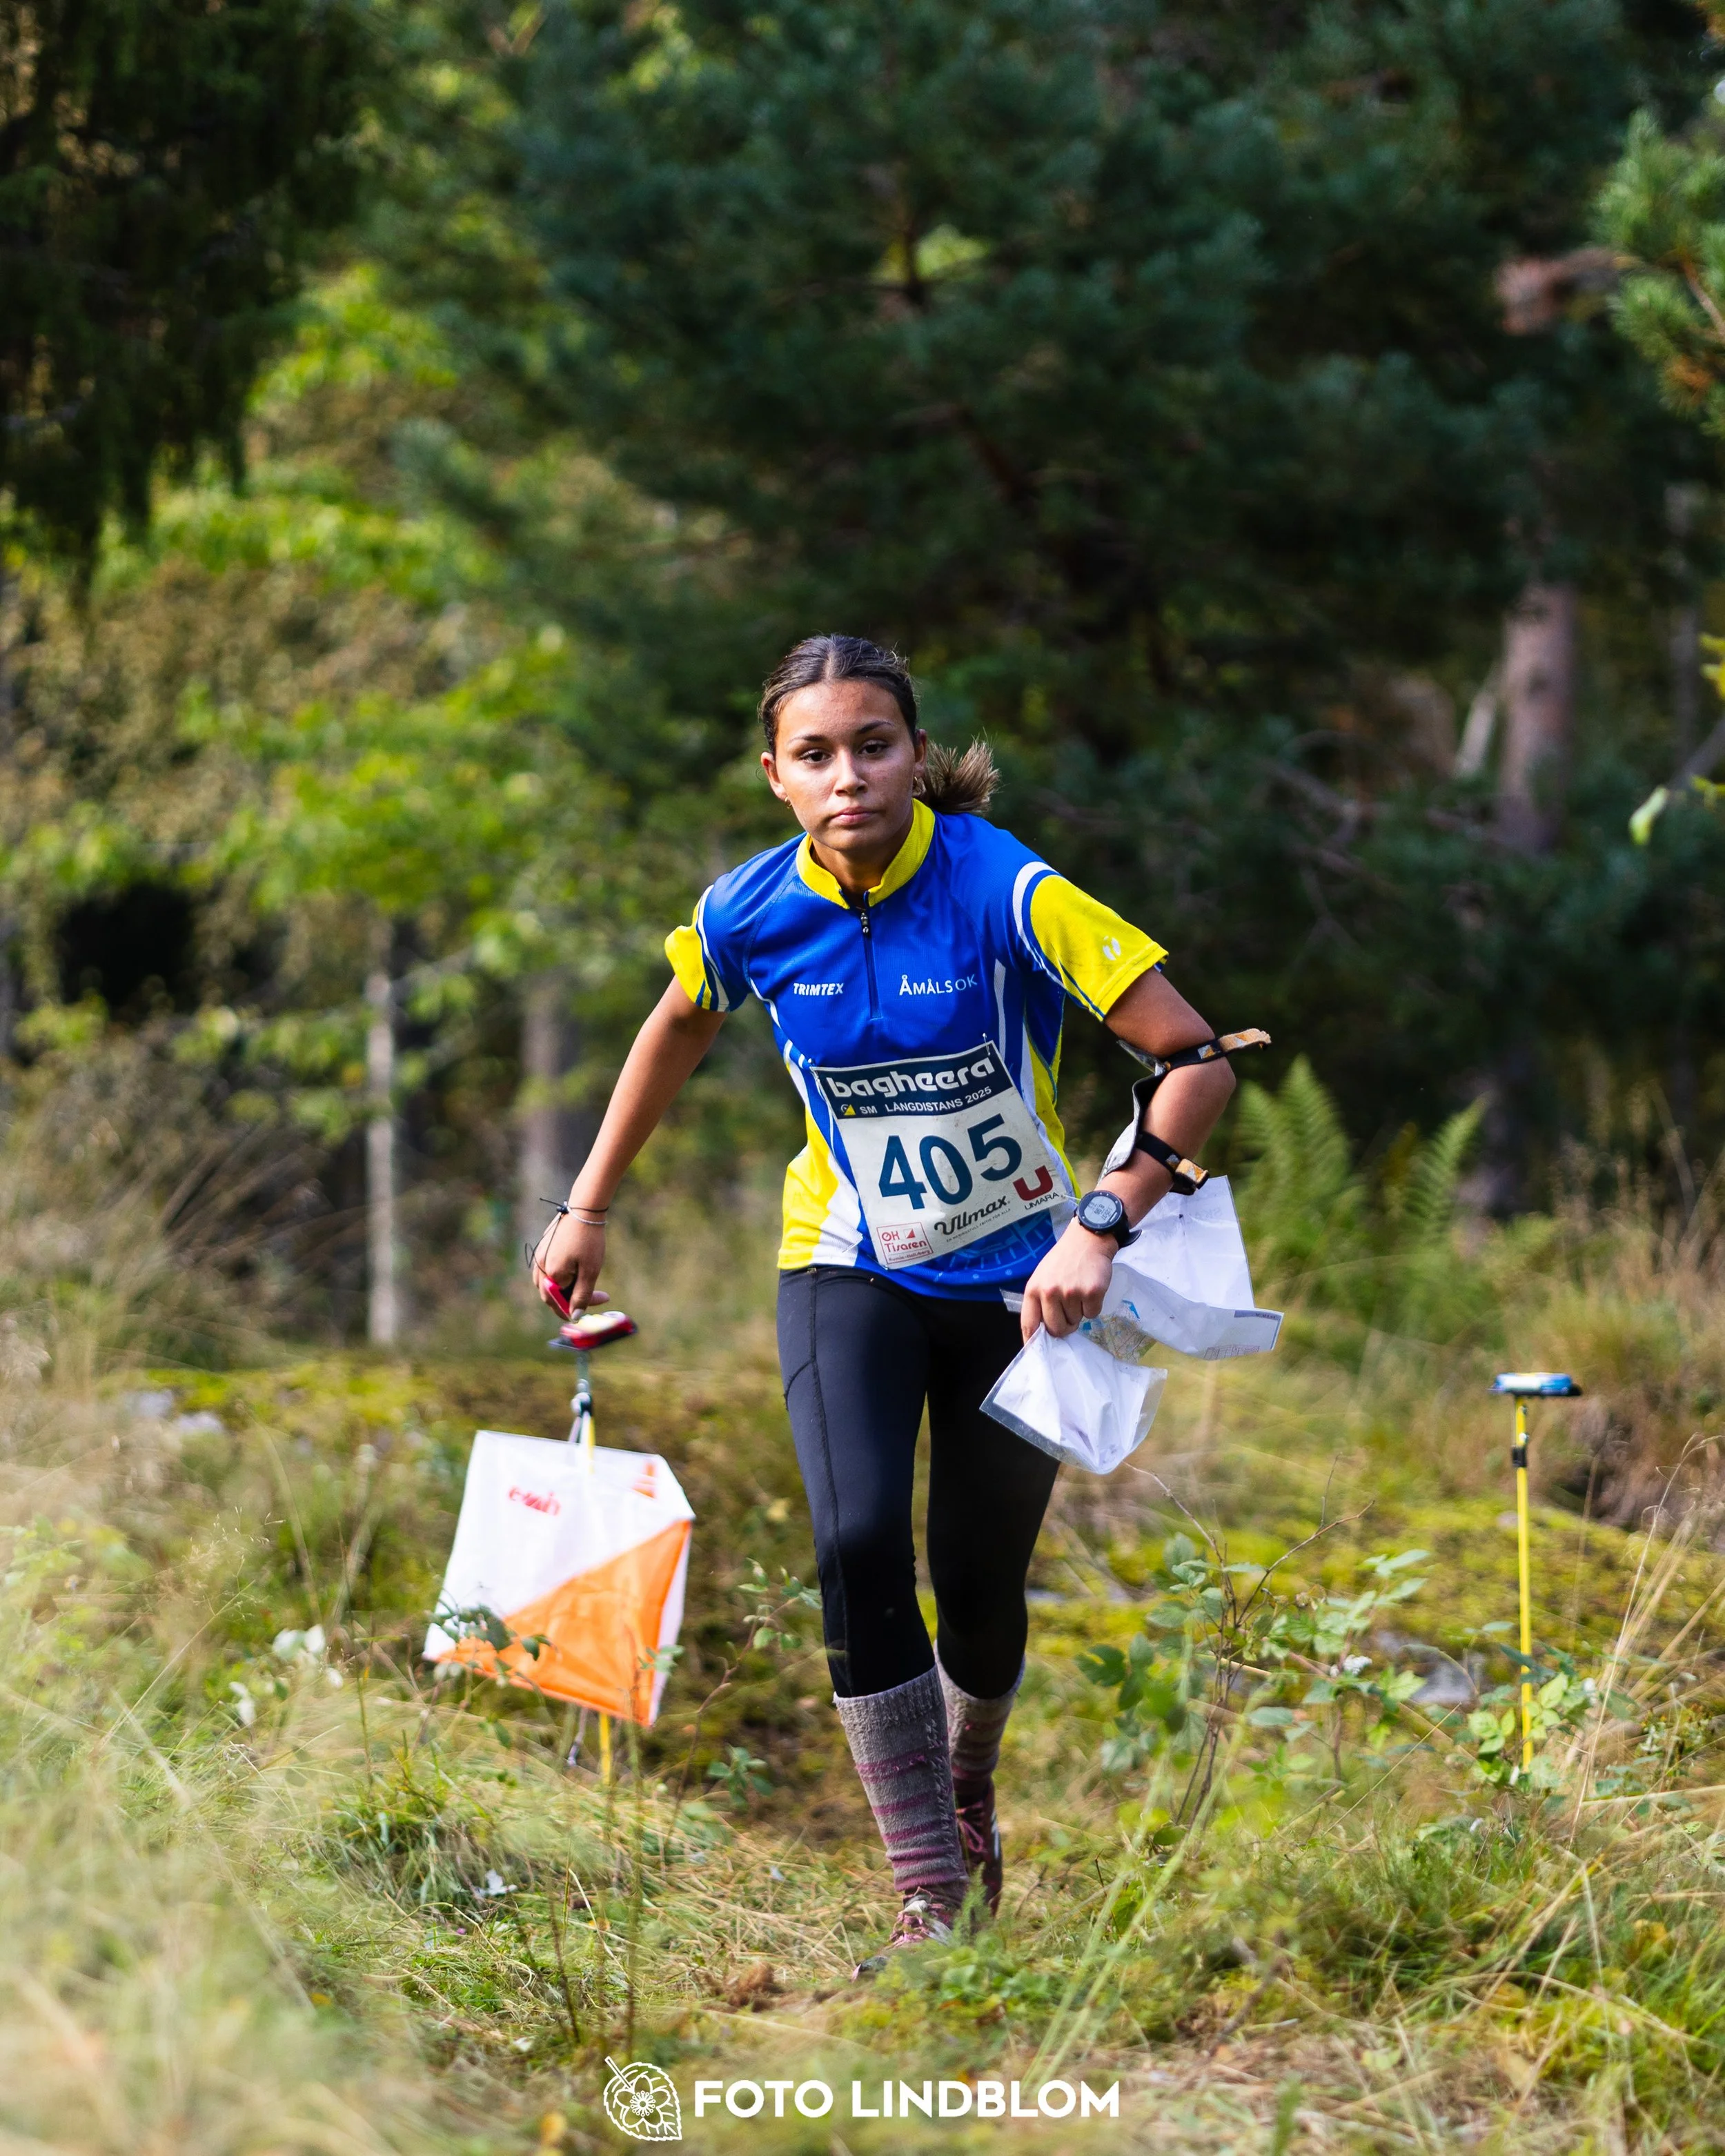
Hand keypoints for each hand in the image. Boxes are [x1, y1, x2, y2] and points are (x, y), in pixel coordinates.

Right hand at [531, 1212, 609, 1315]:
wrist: (584, 1208)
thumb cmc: (589, 1240)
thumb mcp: (590, 1271)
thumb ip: (582, 1295)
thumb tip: (574, 1316)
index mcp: (551, 1276)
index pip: (560, 1304)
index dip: (578, 1308)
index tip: (600, 1302)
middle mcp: (540, 1268)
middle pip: (553, 1295)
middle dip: (575, 1298)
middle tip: (600, 1294)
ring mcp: (539, 1257)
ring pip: (551, 1283)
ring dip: (569, 1287)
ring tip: (590, 1280)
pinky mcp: (543, 1248)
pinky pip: (550, 1270)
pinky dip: (564, 1275)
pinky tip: (580, 1267)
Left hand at [1020, 1218, 1115, 1341]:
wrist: (1088, 1239)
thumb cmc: (1064, 1261)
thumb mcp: (1043, 1277)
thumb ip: (1040, 1302)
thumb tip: (1042, 1332)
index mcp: (1034, 1289)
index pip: (1029, 1324)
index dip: (1032, 1343)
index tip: (1036, 1354)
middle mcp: (1049, 1292)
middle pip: (1056, 1329)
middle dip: (1064, 1326)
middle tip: (1070, 1311)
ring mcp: (1070, 1292)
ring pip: (1076, 1322)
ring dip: (1080, 1312)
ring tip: (1079, 1291)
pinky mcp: (1091, 1292)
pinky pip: (1092, 1314)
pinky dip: (1093, 1306)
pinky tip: (1090, 1288)